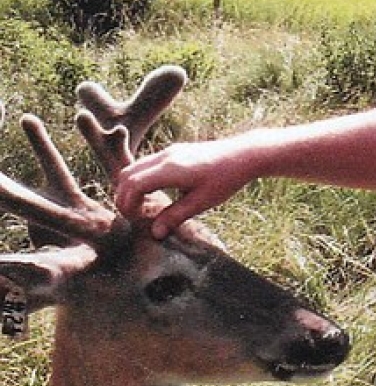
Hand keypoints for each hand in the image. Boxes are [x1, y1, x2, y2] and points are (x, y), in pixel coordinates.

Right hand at [115, 139, 248, 237]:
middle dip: (123, 195)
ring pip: (135, 167)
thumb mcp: (201, 202)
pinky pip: (147, 164)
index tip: (132, 220)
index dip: (126, 203)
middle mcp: (164, 157)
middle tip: (131, 216)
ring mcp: (168, 152)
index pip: (133, 184)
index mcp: (169, 170)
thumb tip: (155, 233)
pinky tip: (153, 196)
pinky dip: (141, 180)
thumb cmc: (225, 180)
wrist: (242, 155)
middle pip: (127, 174)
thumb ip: (176, 216)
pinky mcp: (174, 152)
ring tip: (140, 208)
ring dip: (131, 187)